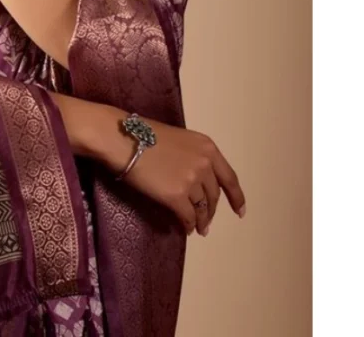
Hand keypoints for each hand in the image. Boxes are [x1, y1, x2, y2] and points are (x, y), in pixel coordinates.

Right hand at [108, 114, 245, 236]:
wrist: (124, 139)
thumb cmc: (144, 134)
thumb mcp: (179, 140)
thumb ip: (192, 158)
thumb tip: (193, 180)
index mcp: (207, 148)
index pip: (230, 178)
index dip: (237, 197)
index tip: (239, 211)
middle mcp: (205, 165)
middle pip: (214, 195)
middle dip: (211, 210)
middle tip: (205, 222)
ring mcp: (192, 181)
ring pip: (202, 209)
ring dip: (201, 221)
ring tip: (197, 229)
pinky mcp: (177, 197)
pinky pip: (187, 217)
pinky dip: (187, 225)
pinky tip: (185, 229)